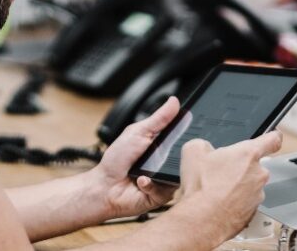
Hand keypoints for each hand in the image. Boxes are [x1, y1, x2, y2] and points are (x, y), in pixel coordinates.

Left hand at [87, 97, 180, 218]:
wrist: (105, 186)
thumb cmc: (117, 160)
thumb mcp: (138, 132)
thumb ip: (158, 118)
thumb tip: (174, 101)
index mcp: (163, 146)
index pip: (183, 138)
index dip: (188, 134)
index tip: (192, 128)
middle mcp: (168, 163)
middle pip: (185, 157)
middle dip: (176, 154)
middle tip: (163, 152)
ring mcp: (166, 180)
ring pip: (179, 175)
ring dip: (161, 171)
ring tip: (147, 168)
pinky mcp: (162, 196)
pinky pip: (166, 190)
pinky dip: (151, 184)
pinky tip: (140, 180)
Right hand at [175, 132, 282, 240]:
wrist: (203, 219)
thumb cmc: (202, 187)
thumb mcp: (193, 151)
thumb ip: (204, 144)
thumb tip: (205, 149)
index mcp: (248, 154)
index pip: (272, 140)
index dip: (273, 136)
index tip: (274, 137)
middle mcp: (258, 174)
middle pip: (254, 166)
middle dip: (239, 167)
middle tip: (220, 172)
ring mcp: (257, 195)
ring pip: (249, 186)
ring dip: (236, 186)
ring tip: (215, 191)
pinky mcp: (252, 213)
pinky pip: (244, 203)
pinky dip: (234, 203)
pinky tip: (217, 203)